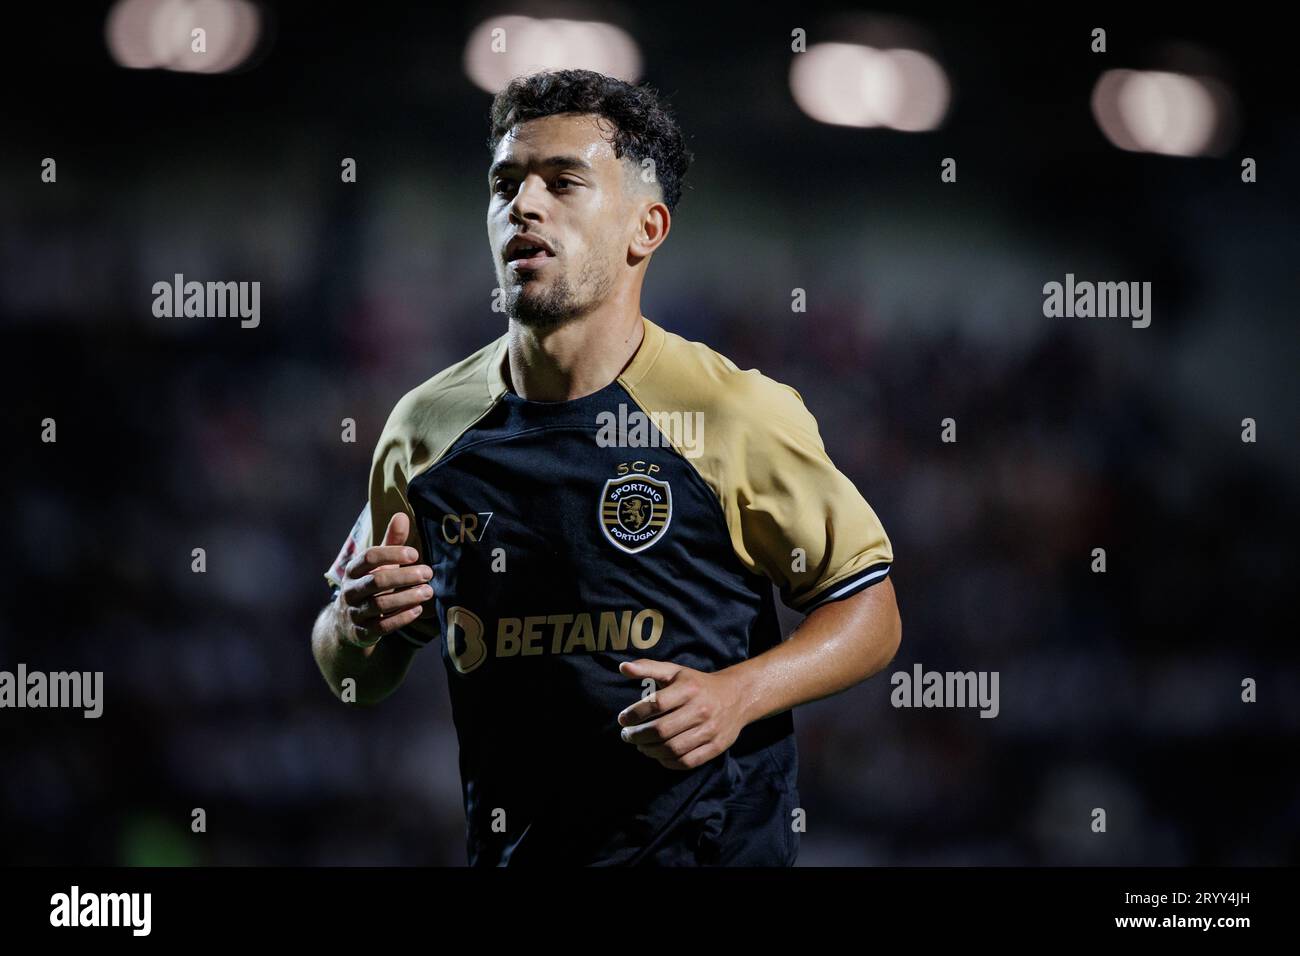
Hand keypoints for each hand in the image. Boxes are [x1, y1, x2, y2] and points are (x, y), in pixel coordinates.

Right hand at [338, 513, 432, 647]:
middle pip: (376, 581)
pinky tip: (419, 609)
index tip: (414, 554)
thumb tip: (402, 515)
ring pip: (380, 605)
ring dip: (407, 597)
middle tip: (428, 573)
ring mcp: (355, 613)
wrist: (347, 623)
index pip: (368, 557)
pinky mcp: (362, 632)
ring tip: (429, 591)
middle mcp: (350, 591)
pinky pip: (382, 626)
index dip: (392, 553)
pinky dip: (401, 618)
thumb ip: (391, 542)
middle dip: (404, 576)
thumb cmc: (370, 584)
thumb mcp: (379, 564)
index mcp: (353, 570)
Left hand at [616, 659, 748, 770]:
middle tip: (627, 736)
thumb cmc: (697, 684)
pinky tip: (658, 755)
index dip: (634, 714)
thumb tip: (622, 667)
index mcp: (689, 688)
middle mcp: (701, 710)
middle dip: (638, 736)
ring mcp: (710, 730)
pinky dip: (667, 762)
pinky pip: (687, 762)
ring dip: (649, 750)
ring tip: (640, 746)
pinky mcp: (716, 747)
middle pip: (662, 730)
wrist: (736, 696)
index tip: (622, 719)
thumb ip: (648, 668)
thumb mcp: (675, 671)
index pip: (656, 704)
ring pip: (672, 749)